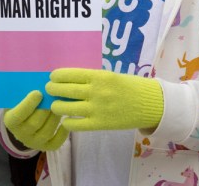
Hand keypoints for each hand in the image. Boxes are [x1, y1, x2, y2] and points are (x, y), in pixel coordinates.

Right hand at [4, 90, 68, 150]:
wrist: (24, 120)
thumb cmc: (22, 102)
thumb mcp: (18, 96)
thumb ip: (24, 90)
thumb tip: (38, 80)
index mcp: (11, 121)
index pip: (19, 115)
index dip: (28, 104)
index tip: (38, 92)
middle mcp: (21, 134)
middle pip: (34, 123)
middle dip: (46, 109)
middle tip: (55, 96)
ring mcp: (33, 142)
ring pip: (46, 132)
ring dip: (55, 117)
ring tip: (61, 104)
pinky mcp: (45, 146)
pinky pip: (55, 143)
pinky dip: (63, 134)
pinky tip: (66, 120)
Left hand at [46, 68, 163, 131]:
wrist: (149, 104)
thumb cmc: (130, 87)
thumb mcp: (112, 76)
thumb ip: (93, 78)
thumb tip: (71, 80)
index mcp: (99, 76)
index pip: (70, 74)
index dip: (57, 76)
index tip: (52, 76)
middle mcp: (96, 91)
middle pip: (64, 90)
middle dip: (53, 89)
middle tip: (49, 89)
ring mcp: (97, 109)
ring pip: (66, 107)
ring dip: (57, 106)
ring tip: (56, 105)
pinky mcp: (99, 124)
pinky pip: (75, 124)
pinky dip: (67, 121)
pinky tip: (66, 119)